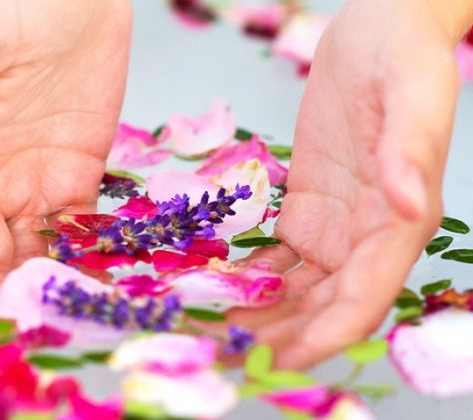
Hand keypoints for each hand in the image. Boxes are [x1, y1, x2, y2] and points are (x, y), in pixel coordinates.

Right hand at [0, 0, 131, 329]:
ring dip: (41, 284)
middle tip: (29, 325)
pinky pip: (77, 229)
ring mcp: (35, 182)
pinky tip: (90, 280)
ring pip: (31, 251)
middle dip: (0, 294)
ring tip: (61, 313)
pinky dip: (80, 257)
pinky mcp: (79, 175)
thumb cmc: (17, 7)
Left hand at [229, 0, 460, 368]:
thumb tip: (407, 204)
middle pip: (323, 306)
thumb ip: (411, 149)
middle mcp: (366, 236)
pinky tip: (217, 288)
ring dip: (259, 316)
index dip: (326, 334)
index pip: (364, 296)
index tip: (282, 359)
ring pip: (296, 290)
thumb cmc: (404, 52)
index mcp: (398, 222)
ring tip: (212, 331)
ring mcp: (335, 226)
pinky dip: (249, 280)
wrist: (380, 28)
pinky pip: (278, 259)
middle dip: (280, 337)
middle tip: (226, 354)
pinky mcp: (307, 209)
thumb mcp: (413, 90)